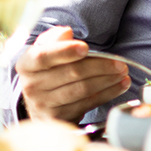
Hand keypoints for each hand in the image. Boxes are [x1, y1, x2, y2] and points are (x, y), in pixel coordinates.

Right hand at [15, 26, 130, 122]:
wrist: (40, 99)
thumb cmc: (48, 68)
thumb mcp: (46, 48)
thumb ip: (55, 38)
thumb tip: (66, 33)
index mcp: (27, 64)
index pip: (44, 56)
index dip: (65, 51)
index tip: (85, 48)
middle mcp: (32, 86)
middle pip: (71, 73)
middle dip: (100, 66)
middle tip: (120, 63)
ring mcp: (44, 104)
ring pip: (82, 90)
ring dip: (107, 80)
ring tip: (123, 73)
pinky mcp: (58, 117)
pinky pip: (87, 103)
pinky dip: (107, 93)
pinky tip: (119, 85)